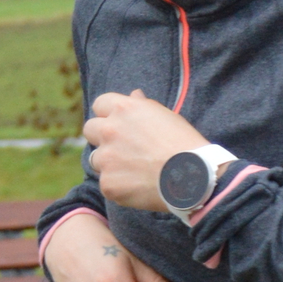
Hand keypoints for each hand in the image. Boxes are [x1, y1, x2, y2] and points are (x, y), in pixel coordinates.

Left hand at [83, 89, 209, 214]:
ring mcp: (106, 158)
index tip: (117, 124)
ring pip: (96, 159)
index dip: (108, 114)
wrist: (192, 177)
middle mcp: (110, 130)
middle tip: (121, 148)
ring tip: (134, 170)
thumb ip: (143, 106)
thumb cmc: (184, 144)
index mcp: (124, 109)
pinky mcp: (108, 183)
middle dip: (101, 137)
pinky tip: (139, 186)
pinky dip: (120, 186)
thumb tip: (133, 95)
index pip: (100, 104)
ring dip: (109, 163)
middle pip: (90, 129)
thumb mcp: (166, 116)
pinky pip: (107, 183)